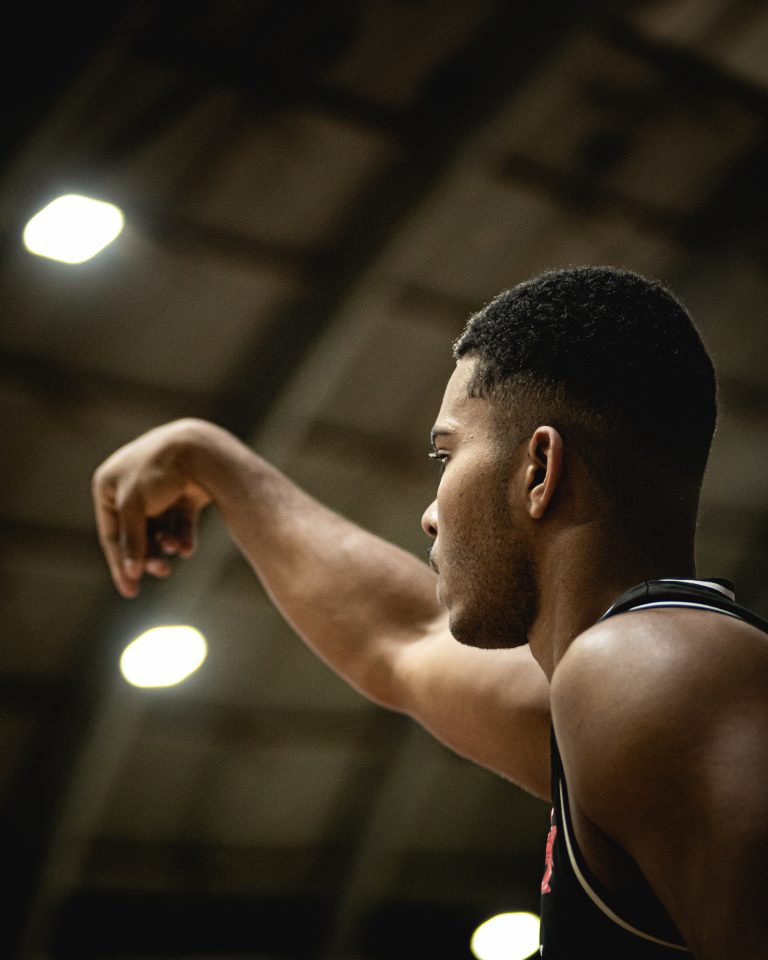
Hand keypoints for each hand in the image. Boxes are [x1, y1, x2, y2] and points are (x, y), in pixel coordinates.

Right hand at [92, 420, 213, 597]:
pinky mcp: (184, 493)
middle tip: (162, 571)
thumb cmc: (157, 472)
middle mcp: (131, 487)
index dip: (120, 564)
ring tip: (176, 551)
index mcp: (108, 485)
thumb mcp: (134, 507)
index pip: (110, 533)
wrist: (199, 449)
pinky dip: (183, 536)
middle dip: (149, 554)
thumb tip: (130, 572)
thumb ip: (130, 540)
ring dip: (167, 544)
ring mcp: (159, 490)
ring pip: (160, 529)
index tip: (130, 591)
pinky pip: (180, 523)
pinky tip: (188, 547)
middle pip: (137, 534)